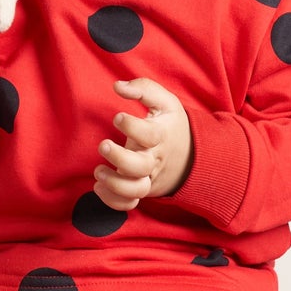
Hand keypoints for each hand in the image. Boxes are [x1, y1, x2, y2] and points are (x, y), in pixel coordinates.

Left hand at [94, 76, 193, 208]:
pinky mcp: (142, 190)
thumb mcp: (165, 102)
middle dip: (120, 158)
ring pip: (135, 190)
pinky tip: (99, 187)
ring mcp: (148, 177)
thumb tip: (118, 86)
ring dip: (114, 184)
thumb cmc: (170, 125)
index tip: (118, 117)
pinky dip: (113, 202)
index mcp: (161, 136)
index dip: (132, 127)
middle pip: (140, 167)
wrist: (191, 155)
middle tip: (103, 146)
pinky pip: (129, 204)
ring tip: (99, 172)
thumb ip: (143, 88)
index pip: (150, 134)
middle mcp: (154, 159)